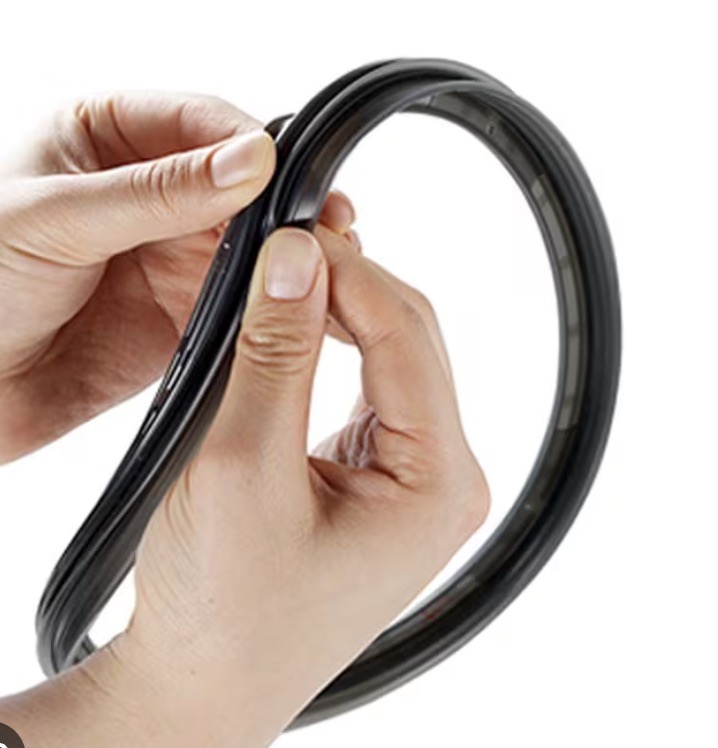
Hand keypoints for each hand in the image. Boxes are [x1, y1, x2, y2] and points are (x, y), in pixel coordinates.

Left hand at [0, 93, 354, 461]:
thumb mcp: (55, 219)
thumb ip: (156, 193)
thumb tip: (250, 163)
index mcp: (110, 137)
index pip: (202, 123)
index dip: (250, 146)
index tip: (282, 175)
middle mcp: (153, 192)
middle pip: (244, 185)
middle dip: (287, 205)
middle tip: (329, 228)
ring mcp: (177, 254)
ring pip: (255, 244)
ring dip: (291, 257)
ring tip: (330, 271)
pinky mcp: (191, 312)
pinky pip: (247, 302)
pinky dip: (277, 305)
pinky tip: (305, 309)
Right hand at [100, 225, 490, 744]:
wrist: (204, 684)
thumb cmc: (223, 609)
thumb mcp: (242, 469)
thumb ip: (275, 355)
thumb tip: (295, 258)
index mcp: (438, 484)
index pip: (407, 337)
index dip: (350, 274)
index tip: (291, 234)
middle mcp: (445, 478)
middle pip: (413, 341)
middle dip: (350, 287)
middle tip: (283, 250)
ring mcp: (417, 479)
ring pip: (395, 359)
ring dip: (343, 314)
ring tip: (284, 282)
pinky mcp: (384, 477)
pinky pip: (372, 390)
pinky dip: (337, 350)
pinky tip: (300, 330)